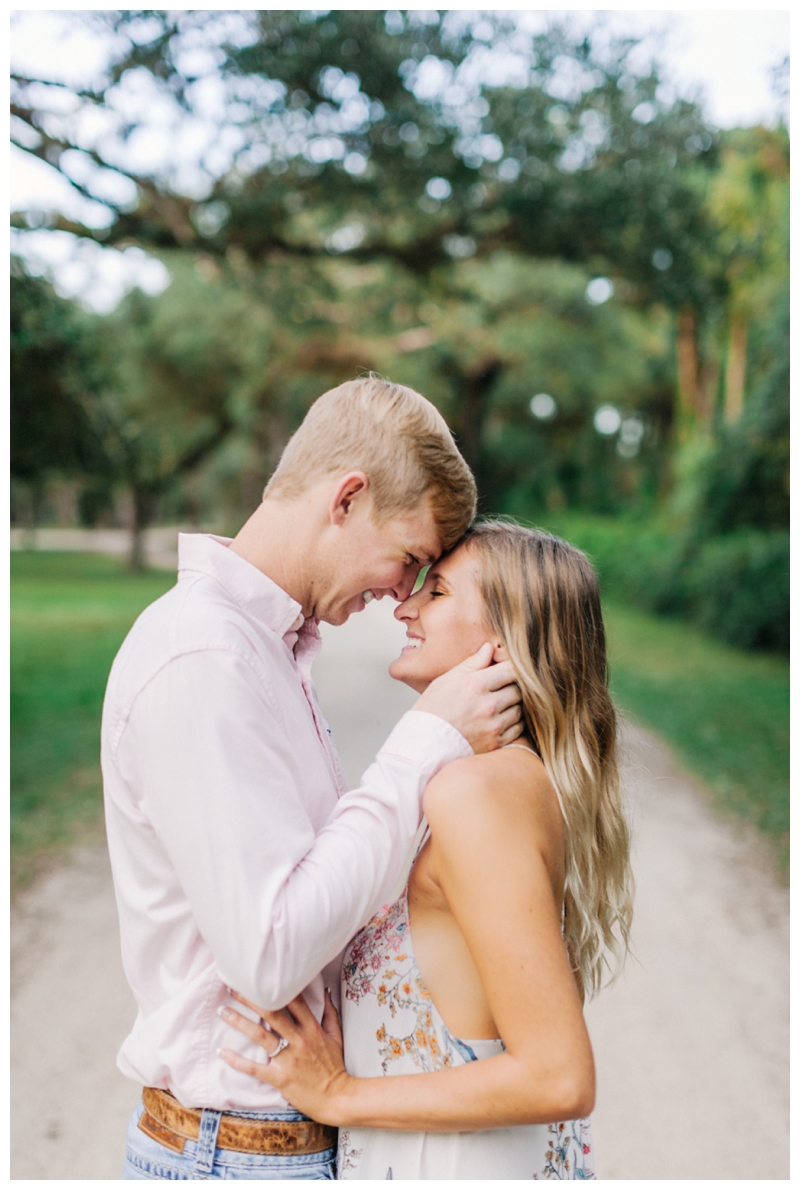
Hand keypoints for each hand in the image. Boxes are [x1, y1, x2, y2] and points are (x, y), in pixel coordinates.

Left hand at [217, 989, 351, 1125]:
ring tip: (223, 1011)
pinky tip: (222, 1051)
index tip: (261, 978)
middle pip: (271, 1013)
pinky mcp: (279, 1078)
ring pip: (259, 1035)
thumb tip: (325, 991)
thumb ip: (329, 1012)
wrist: (336, 1098)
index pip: (294, 1001)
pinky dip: (236, 1060)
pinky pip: (254, 1068)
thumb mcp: (335, 1037)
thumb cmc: (335, 1067)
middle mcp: (298, 1040)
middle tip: (233, 988)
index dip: (277, 987)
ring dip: (239, 1022)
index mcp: (312, 1028)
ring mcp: (288, 1059)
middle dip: (251, 999)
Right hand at [414, 643, 522, 752]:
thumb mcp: (447, 680)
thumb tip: (489, 648)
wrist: (424, 743)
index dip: (511, 668)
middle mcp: (488, 705)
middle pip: (518, 689)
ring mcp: (493, 725)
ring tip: (498, 705)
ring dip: (513, 705)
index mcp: (476, 685)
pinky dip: (513, 722)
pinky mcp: (496, 742)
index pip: (511, 669)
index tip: (506, 670)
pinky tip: (499, 719)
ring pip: (519, 709)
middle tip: (500, 688)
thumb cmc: (432, 710)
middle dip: (512, 686)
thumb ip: (472, 663)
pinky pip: (518, 728)